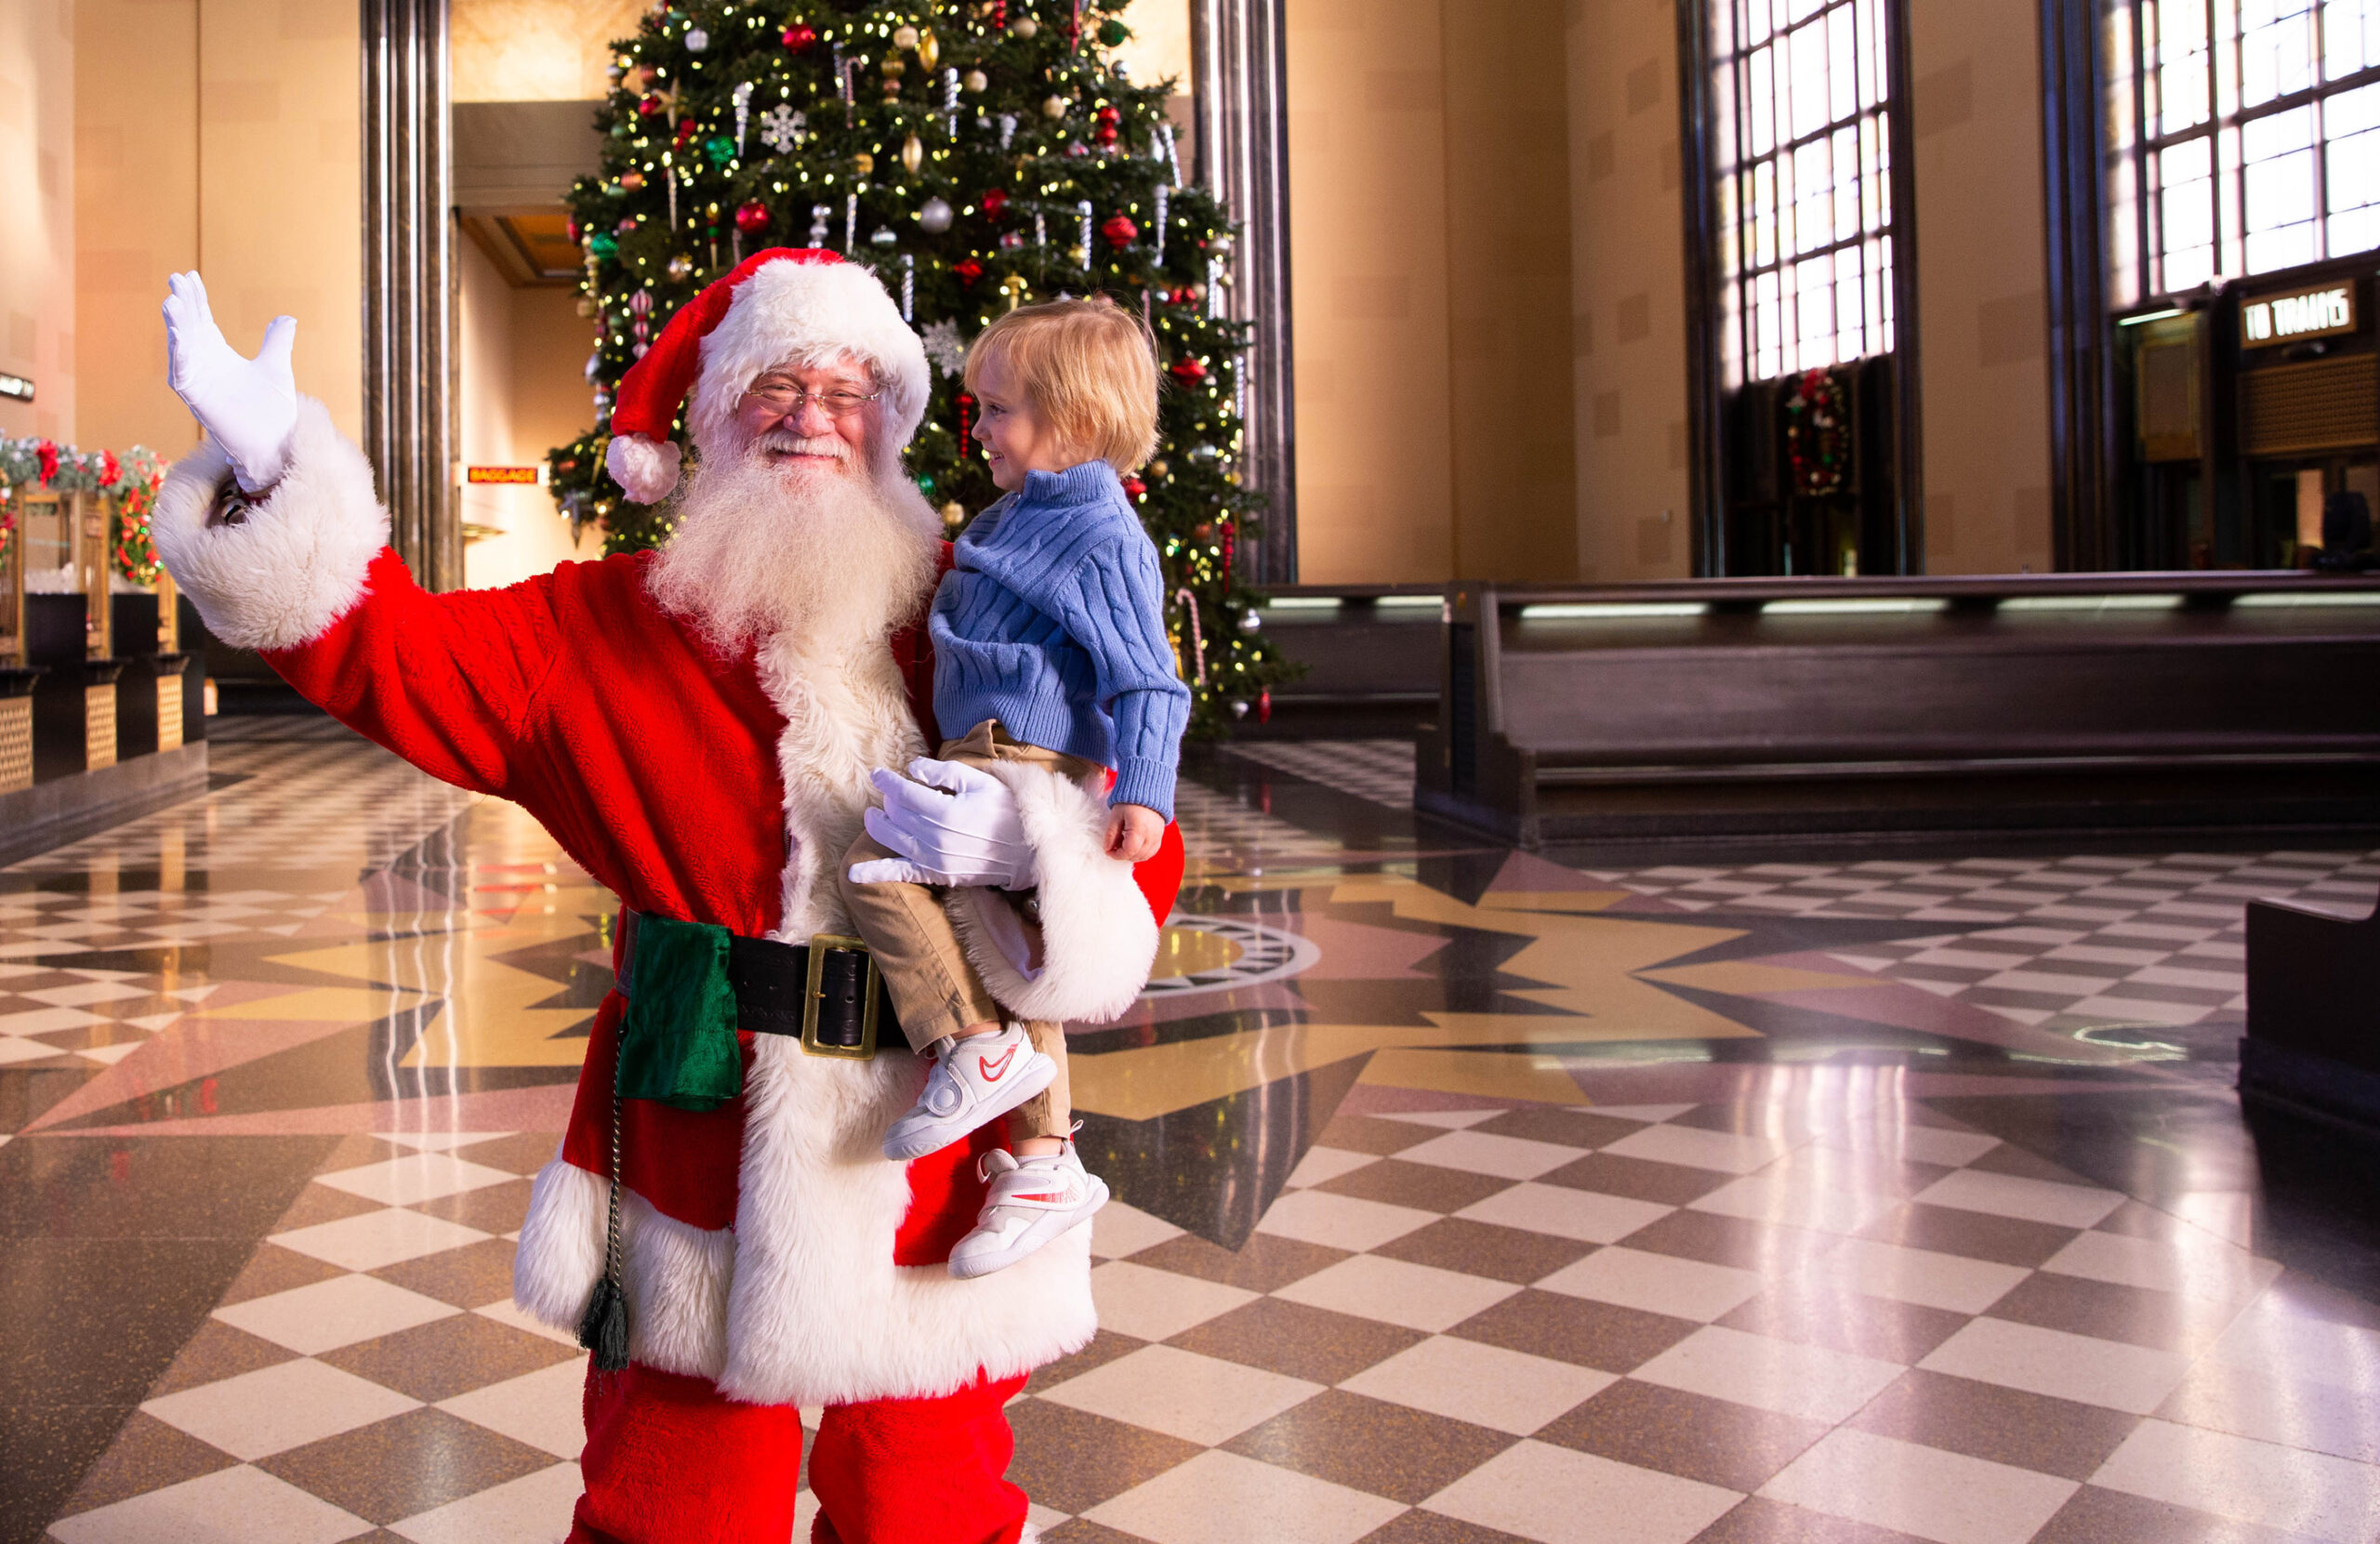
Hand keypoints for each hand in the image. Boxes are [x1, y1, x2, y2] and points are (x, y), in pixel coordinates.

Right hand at [162, 271, 298, 493]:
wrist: (276, 443)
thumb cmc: (273, 410)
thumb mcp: (276, 367)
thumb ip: (277, 341)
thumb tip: (287, 318)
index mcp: (219, 354)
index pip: (202, 319)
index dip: (196, 299)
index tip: (189, 275)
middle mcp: (204, 365)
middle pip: (188, 327)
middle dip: (182, 304)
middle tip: (176, 279)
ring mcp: (198, 381)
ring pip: (181, 347)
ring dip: (176, 324)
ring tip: (172, 301)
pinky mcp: (197, 399)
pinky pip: (183, 373)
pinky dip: (180, 354)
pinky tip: (179, 335)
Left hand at [849, 759, 1036, 888]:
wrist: (1029, 849)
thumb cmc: (1007, 810)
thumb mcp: (980, 781)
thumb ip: (944, 772)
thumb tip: (912, 769)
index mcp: (945, 810)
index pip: (903, 792)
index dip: (887, 780)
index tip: (878, 773)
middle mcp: (935, 836)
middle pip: (895, 814)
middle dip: (888, 800)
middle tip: (891, 792)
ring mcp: (934, 859)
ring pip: (891, 838)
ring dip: (877, 825)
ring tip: (874, 816)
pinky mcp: (938, 875)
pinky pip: (901, 874)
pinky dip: (875, 874)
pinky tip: (852, 875)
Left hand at [1104, 803, 1162, 862]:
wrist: (1147, 791)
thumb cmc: (1129, 801)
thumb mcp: (1116, 816)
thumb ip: (1111, 834)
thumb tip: (1107, 849)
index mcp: (1139, 829)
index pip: (1128, 851)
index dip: (1116, 855)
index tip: (1108, 851)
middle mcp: (1151, 835)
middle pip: (1136, 856)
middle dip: (1123, 855)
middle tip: (1114, 846)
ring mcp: (1157, 836)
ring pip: (1145, 856)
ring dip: (1132, 855)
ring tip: (1123, 844)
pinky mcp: (1160, 835)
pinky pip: (1152, 851)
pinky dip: (1142, 852)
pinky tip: (1133, 844)